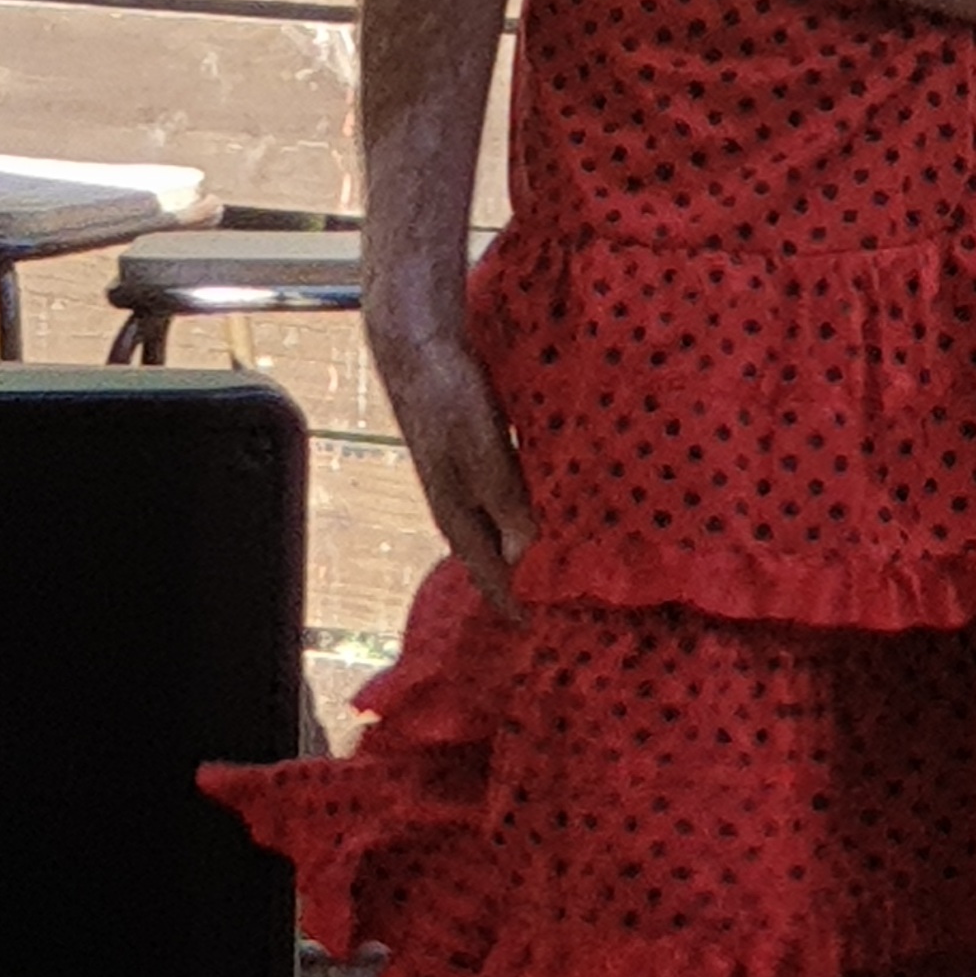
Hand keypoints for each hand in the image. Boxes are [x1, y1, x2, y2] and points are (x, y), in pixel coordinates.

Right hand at [368, 312, 535, 620]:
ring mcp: (460, 476)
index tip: (536, 629)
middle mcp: (456, 502)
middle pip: (491, 554)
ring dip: (522, 543)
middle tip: (559, 598)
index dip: (510, 602)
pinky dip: (522, 507)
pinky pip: (501, 493)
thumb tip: (527, 554)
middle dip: (519, 579)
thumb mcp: (483, 452)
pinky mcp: (470, 450)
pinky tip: (546, 498)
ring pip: (497, 523)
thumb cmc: (447, 398)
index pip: (486, 572)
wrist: (417, 347)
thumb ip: (506, 502)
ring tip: (558, 555)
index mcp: (455, 512)